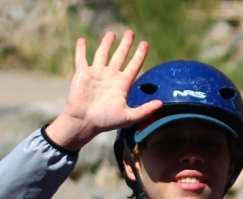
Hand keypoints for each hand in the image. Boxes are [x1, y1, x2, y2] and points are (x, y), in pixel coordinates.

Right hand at [44, 30, 161, 150]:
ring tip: (112, 33)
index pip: (134, 66)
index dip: (139, 55)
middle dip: (126, 44)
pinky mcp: (82, 73)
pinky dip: (81, 49)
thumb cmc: (105, 121)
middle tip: (131, 32)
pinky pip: (81, 58)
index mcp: (122, 84)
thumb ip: (145, 110)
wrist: (84, 122)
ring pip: (102, 54)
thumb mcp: (129, 117)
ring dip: (106, 43)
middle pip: (120, 56)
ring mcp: (96, 74)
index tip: (145, 44)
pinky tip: (82, 40)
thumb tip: (161, 104)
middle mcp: (110, 76)